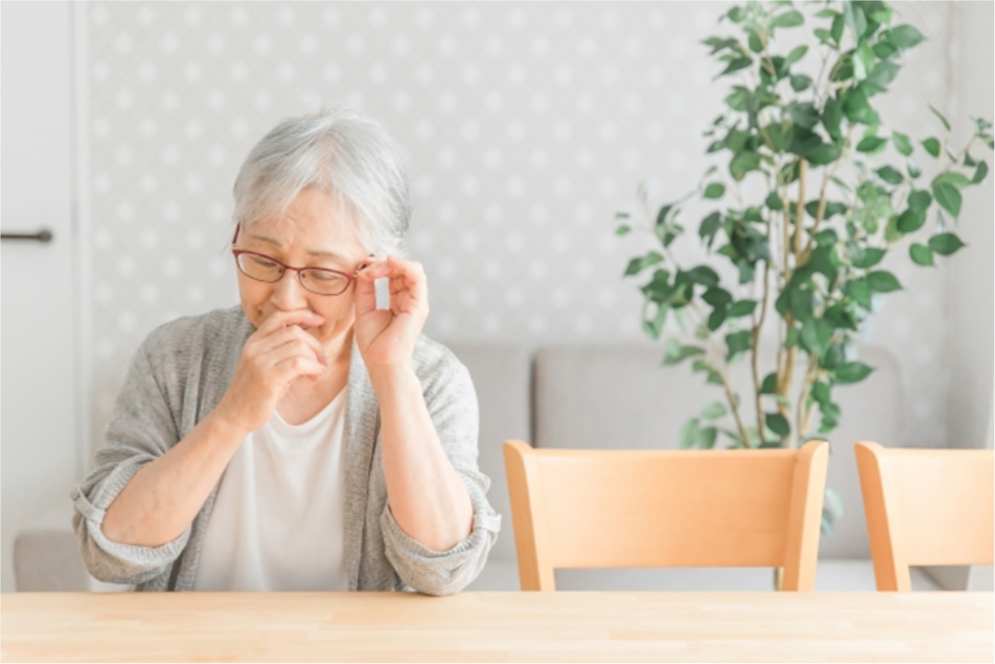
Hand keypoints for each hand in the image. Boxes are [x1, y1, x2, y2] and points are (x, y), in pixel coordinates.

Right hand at [213, 309, 326, 433]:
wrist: (233, 416)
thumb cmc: (255, 393)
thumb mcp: (266, 366)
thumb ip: (282, 351)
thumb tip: (313, 342)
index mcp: (254, 342)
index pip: (279, 316)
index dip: (302, 314)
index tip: (319, 320)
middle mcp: (255, 348)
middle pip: (295, 331)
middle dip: (315, 344)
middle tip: (321, 361)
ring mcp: (260, 362)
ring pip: (299, 346)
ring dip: (315, 359)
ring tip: (316, 372)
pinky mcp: (268, 378)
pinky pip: (299, 363)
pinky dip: (313, 368)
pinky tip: (314, 377)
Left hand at [353, 255, 428, 370]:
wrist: (381, 362)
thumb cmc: (373, 343)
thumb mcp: (364, 308)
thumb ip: (365, 288)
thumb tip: (364, 269)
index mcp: (400, 301)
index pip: (395, 274)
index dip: (380, 265)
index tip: (362, 265)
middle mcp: (411, 300)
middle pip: (404, 269)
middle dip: (385, 262)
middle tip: (367, 264)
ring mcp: (417, 302)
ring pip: (413, 269)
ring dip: (392, 262)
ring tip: (374, 266)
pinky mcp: (419, 305)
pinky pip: (417, 277)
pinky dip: (402, 266)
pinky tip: (387, 265)